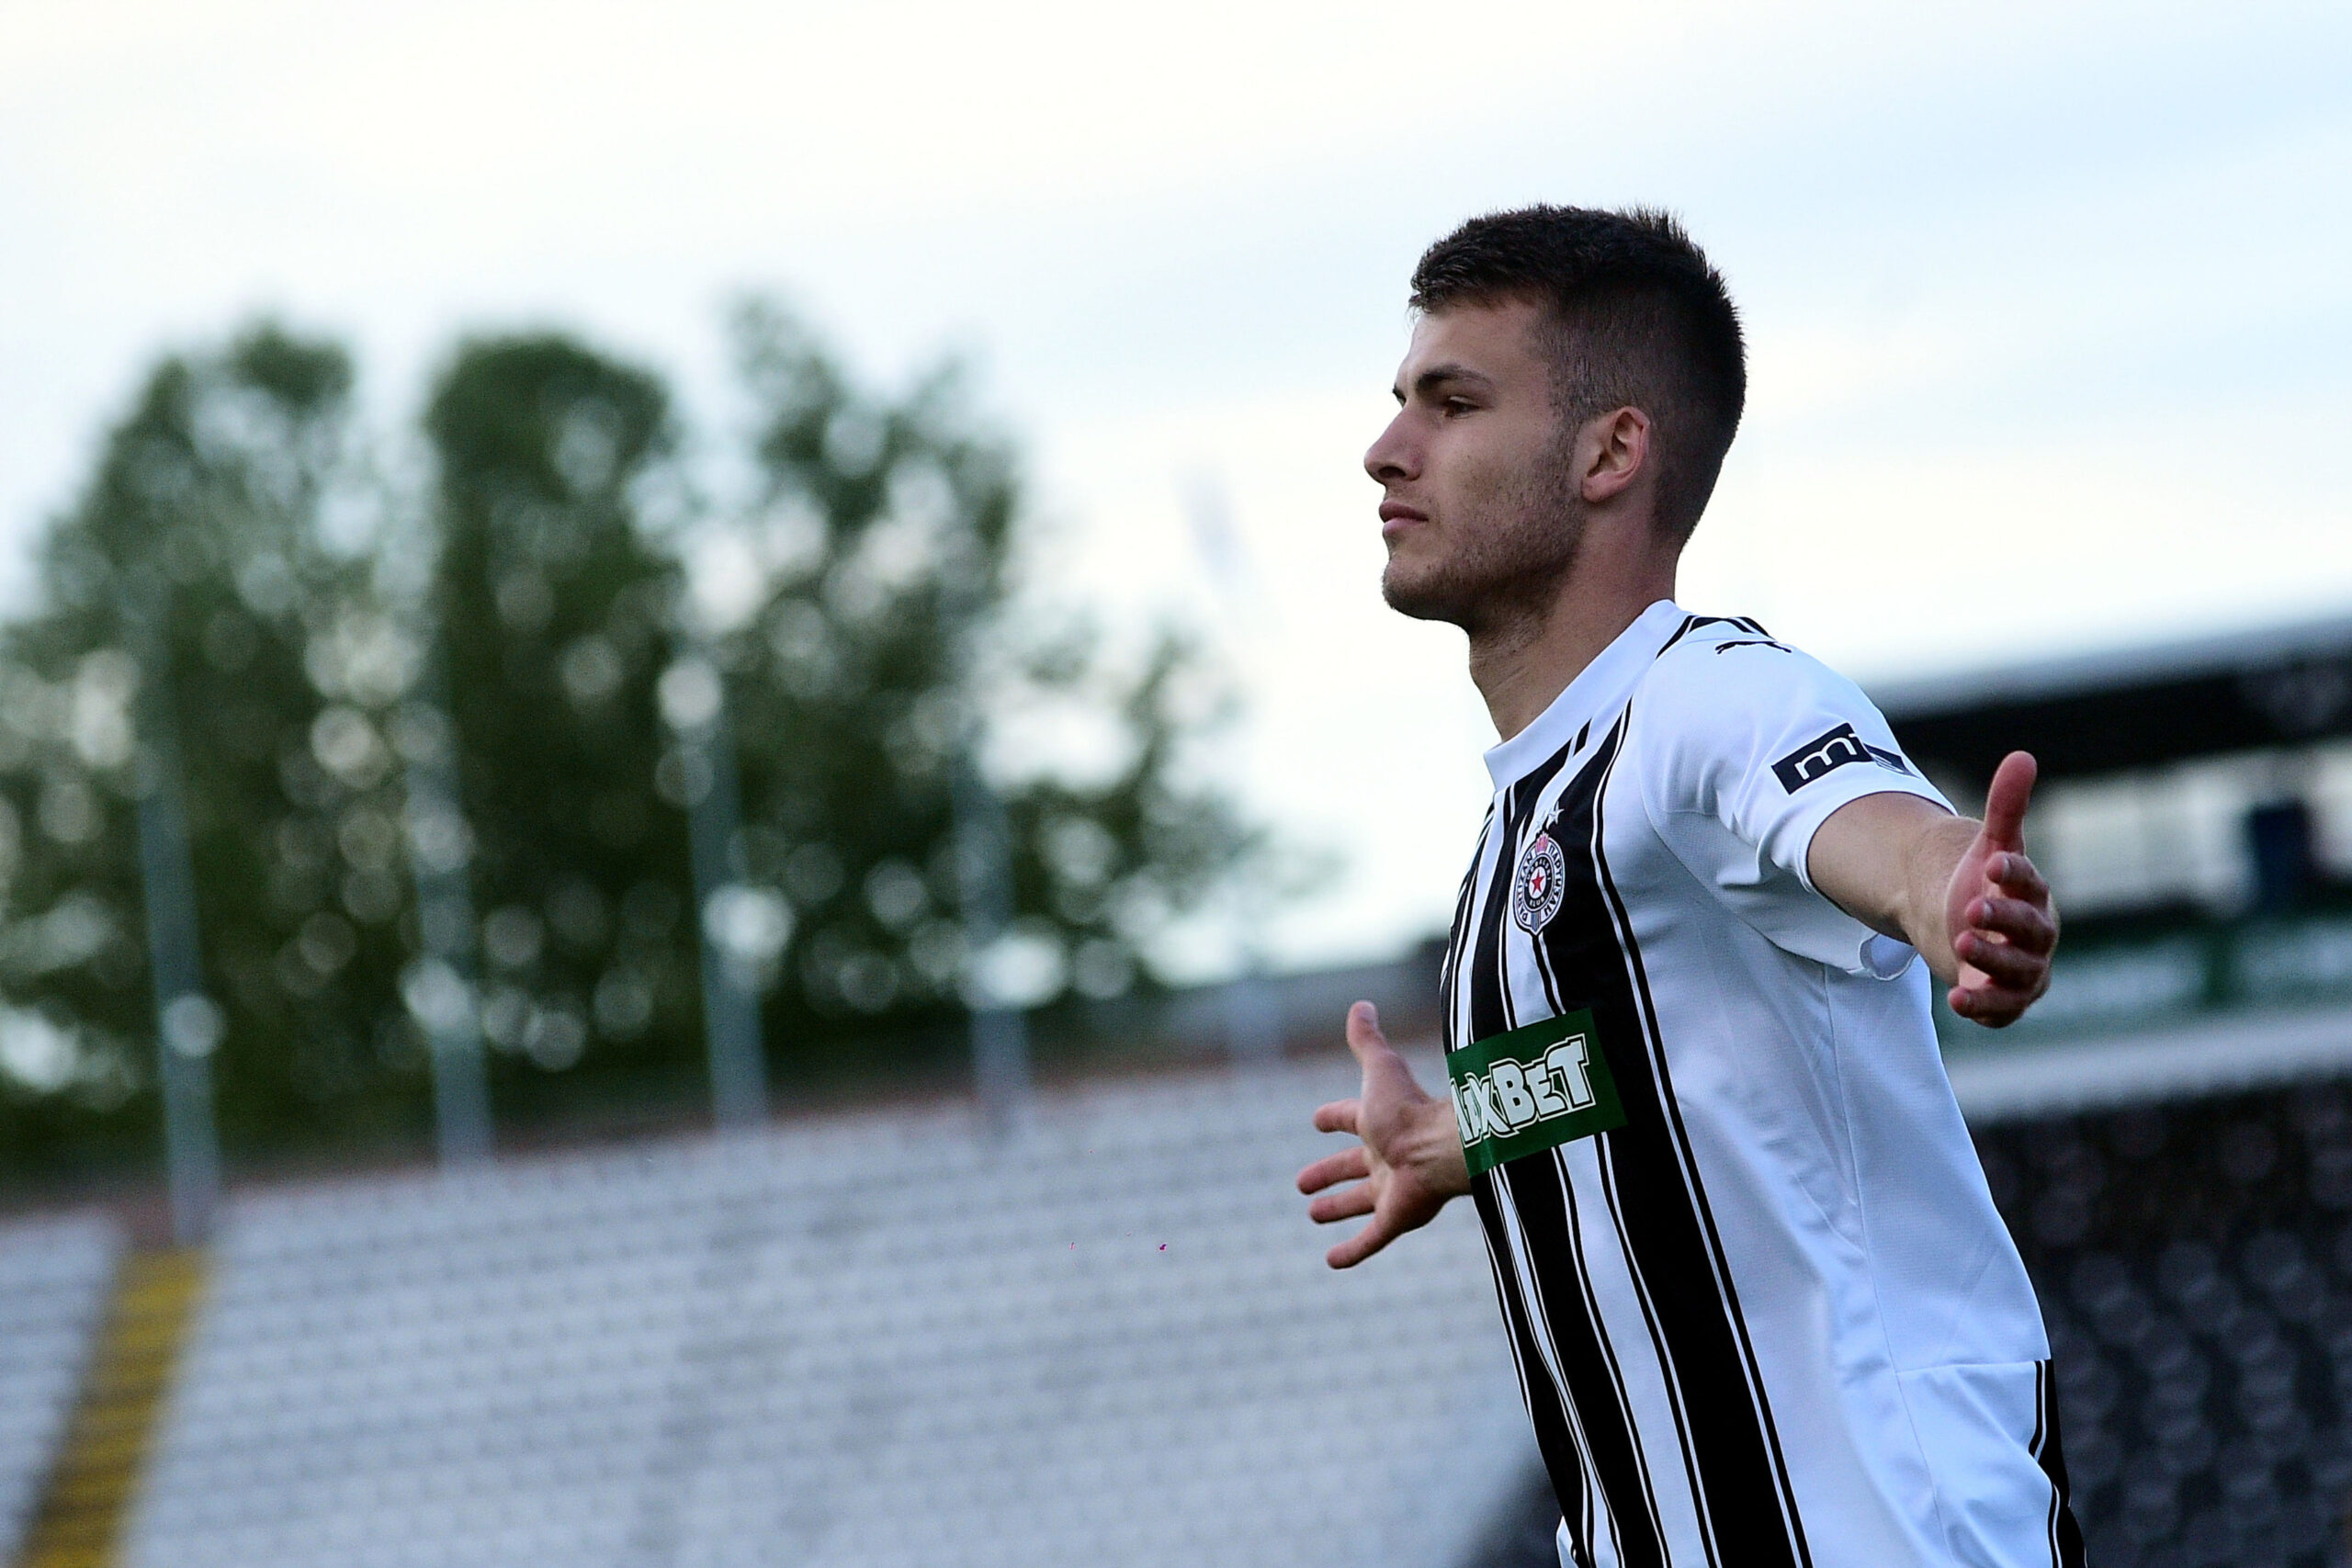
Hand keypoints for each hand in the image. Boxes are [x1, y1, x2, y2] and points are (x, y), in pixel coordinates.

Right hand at [1295, 1001, 1469, 1268]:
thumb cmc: (1410, 1109)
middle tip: (1302, 1183)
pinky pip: (1371, 1240)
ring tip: (1312, 1214)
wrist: (1443, 1147)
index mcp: (1380, 1123)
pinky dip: (1351, 1252)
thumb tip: (1360, 1004)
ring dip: (1338, 1209)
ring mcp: (1392, 1190)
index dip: (1334, 1117)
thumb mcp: (1380, 1070)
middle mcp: (1387, 1157)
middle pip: (1353, 1167)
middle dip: (1329, 1173)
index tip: (1317, 1119)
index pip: (1352, 1118)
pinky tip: (1330, 1262)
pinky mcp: (1396, 1219)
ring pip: (1360, 1203)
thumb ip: (1367, 1040)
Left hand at [1944, 751, 2057, 1026]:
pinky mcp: (2005, 1000)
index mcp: (2034, 895)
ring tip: (1961, 943)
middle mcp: (2036, 935)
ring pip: (2016, 971)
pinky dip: (1982, 1007)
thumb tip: (2022, 757)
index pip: (2030, 883)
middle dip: (2003, 920)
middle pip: (2029, 930)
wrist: (1969, 927)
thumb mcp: (1991, 845)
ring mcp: (2023, 970)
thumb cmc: (1988, 885)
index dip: (2014, 874)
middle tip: (1970, 908)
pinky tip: (1957, 1001)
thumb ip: (2005, 807)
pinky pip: (2000, 1009)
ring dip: (1990, 960)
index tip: (1992, 863)